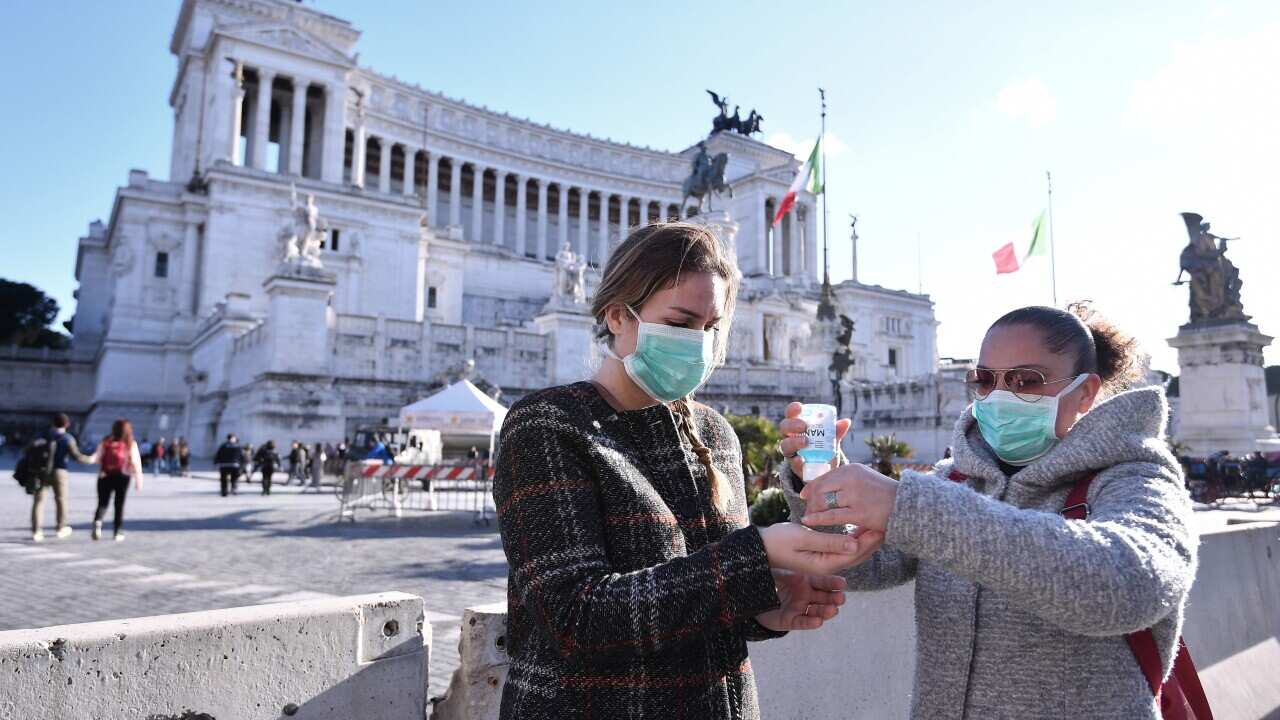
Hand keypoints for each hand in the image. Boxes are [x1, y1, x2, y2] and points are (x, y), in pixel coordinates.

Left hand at [755, 570, 846, 631]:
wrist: (752, 597)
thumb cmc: (768, 581)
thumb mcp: (777, 574)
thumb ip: (788, 576)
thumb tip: (800, 577)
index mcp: (805, 581)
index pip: (821, 582)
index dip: (832, 583)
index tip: (843, 583)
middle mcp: (805, 595)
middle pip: (823, 598)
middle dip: (833, 598)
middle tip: (841, 598)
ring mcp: (799, 608)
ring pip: (816, 611)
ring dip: (825, 611)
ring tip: (833, 610)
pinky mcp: (791, 621)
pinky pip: (802, 622)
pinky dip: (810, 622)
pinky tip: (818, 622)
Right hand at [758, 522, 873, 575]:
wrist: (760, 548)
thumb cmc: (778, 541)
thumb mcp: (803, 538)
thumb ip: (829, 541)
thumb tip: (854, 544)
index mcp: (825, 563)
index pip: (855, 552)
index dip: (869, 539)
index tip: (881, 524)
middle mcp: (827, 566)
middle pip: (856, 554)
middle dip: (871, 539)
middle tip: (885, 522)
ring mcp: (823, 562)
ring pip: (851, 552)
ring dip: (864, 539)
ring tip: (876, 522)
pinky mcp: (820, 556)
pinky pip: (842, 549)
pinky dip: (853, 539)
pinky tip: (858, 528)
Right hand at [779, 402, 851, 478]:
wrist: (824, 468)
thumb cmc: (824, 446)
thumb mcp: (831, 437)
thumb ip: (836, 431)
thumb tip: (846, 422)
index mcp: (797, 425)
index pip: (791, 414)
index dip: (792, 409)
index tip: (799, 407)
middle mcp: (790, 436)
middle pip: (784, 427)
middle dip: (792, 425)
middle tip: (803, 426)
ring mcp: (791, 451)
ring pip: (785, 445)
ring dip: (793, 442)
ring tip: (805, 441)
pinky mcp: (794, 465)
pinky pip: (792, 462)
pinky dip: (796, 461)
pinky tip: (801, 460)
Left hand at [799, 463, 898, 531]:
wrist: (908, 505)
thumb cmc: (885, 495)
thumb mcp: (865, 479)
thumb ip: (846, 480)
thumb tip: (823, 486)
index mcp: (852, 469)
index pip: (824, 477)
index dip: (811, 487)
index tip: (805, 495)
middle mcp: (852, 479)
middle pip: (820, 488)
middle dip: (810, 500)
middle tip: (807, 509)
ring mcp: (856, 495)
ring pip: (823, 501)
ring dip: (813, 510)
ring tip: (809, 517)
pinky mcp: (860, 512)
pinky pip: (832, 516)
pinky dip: (817, 519)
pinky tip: (808, 521)